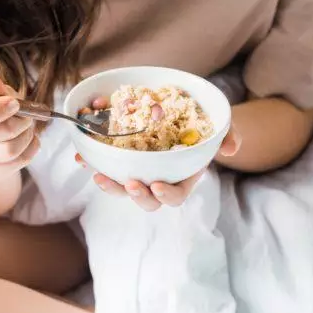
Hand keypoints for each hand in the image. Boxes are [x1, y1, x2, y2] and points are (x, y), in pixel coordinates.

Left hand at [76, 128, 241, 210]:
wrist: (183, 112)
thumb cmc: (204, 126)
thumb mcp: (221, 127)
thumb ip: (229, 135)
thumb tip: (231, 149)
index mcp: (182, 179)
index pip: (175, 196)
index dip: (166, 196)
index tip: (158, 185)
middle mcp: (159, 180)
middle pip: (147, 200)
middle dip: (137, 196)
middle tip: (132, 184)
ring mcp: (139, 172)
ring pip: (123, 188)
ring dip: (111, 186)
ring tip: (99, 177)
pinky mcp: (121, 161)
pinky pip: (106, 167)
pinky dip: (93, 164)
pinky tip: (81, 158)